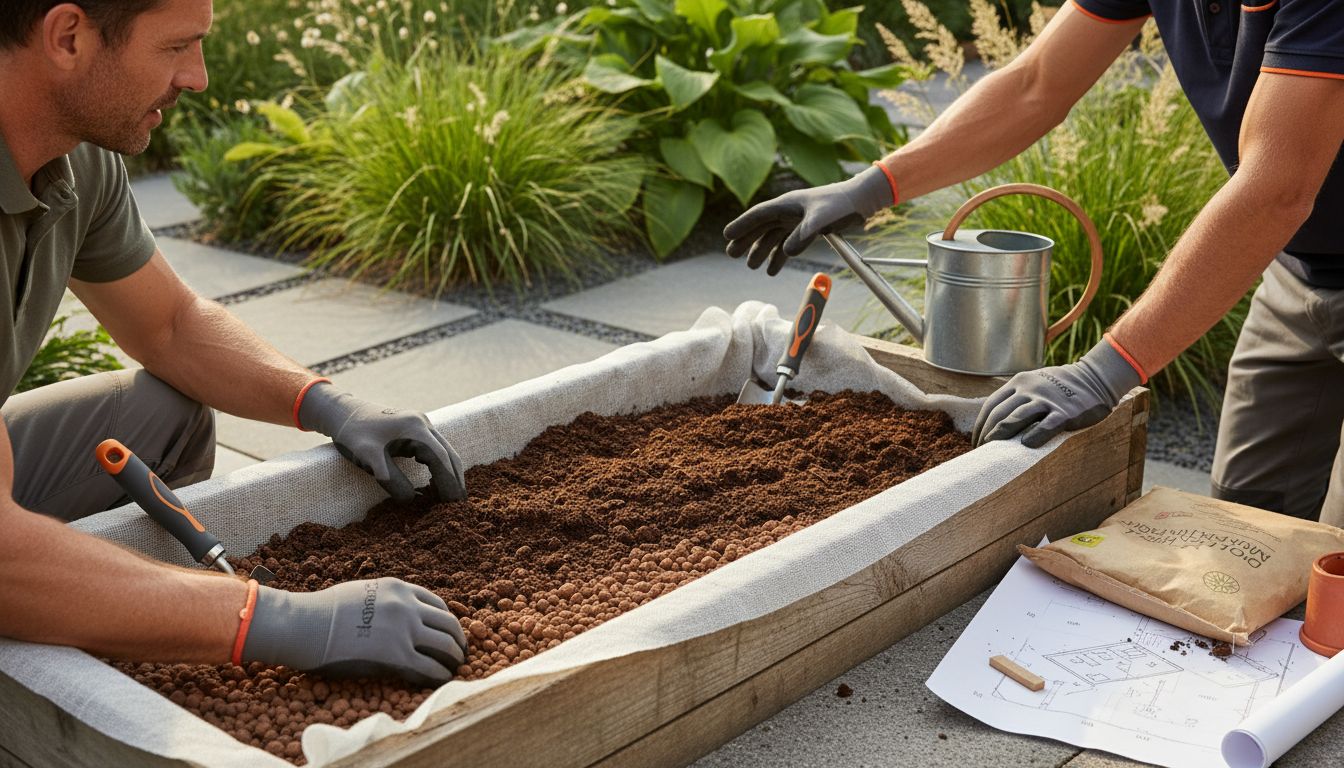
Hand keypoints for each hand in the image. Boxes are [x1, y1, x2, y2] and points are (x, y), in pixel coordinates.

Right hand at [243, 577, 466, 685]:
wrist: (308, 625)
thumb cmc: (325, 612)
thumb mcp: (363, 592)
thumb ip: (385, 601)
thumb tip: (393, 614)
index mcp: (399, 588)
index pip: (437, 603)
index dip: (447, 619)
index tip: (449, 630)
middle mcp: (408, 606)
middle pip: (447, 623)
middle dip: (458, 639)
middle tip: (460, 652)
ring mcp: (405, 630)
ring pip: (445, 644)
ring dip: (454, 657)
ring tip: (456, 667)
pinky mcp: (398, 655)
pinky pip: (429, 666)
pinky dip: (439, 674)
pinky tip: (441, 680)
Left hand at [299, 383, 465, 501]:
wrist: (342, 412)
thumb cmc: (353, 434)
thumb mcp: (369, 459)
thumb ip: (391, 480)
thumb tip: (412, 500)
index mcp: (415, 428)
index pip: (441, 458)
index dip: (449, 481)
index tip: (453, 502)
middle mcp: (423, 423)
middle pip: (448, 453)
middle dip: (455, 479)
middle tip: (459, 504)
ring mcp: (420, 424)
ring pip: (444, 451)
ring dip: (449, 472)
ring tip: (451, 495)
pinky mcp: (414, 428)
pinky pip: (434, 449)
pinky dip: (439, 466)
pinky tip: (435, 481)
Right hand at [723, 164, 892, 274]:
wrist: (861, 201)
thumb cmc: (842, 204)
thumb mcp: (822, 219)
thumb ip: (804, 235)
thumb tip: (786, 252)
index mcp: (787, 203)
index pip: (758, 214)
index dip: (742, 225)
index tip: (726, 235)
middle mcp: (788, 211)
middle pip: (761, 226)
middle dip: (746, 240)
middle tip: (731, 254)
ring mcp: (797, 220)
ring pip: (773, 237)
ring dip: (762, 251)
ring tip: (751, 267)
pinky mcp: (807, 229)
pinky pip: (787, 244)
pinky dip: (779, 256)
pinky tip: (772, 270)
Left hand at [973, 337, 1142, 447]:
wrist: (1096, 378)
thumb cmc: (1060, 386)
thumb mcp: (1035, 383)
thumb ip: (1017, 397)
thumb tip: (994, 423)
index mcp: (1019, 382)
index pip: (991, 405)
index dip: (980, 425)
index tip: (976, 441)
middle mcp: (1030, 389)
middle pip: (999, 414)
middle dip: (986, 434)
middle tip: (981, 452)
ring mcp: (1047, 400)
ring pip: (1015, 418)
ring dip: (1000, 436)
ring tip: (992, 452)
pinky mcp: (1065, 413)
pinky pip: (1046, 426)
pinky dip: (1033, 436)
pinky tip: (1024, 446)